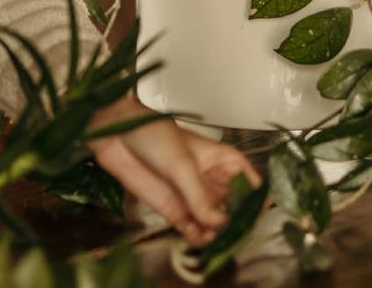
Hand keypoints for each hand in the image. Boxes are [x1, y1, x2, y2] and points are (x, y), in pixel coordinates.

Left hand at [87, 94, 260, 245]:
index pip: (247, 180)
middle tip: (234, 233)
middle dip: (234, 221)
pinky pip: (191, 226)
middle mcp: (209, 179)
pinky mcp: (172, 207)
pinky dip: (196, 235)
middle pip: (231, 206)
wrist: (113, 133)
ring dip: (215, 232)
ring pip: (212, 220)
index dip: (255, 196)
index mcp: (220, 159)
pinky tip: (198, 238)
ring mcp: (190, 195)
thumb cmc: (151, 133)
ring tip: (214, 239)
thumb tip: (218, 222)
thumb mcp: (181, 163)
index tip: (258, 211)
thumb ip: (199, 195)